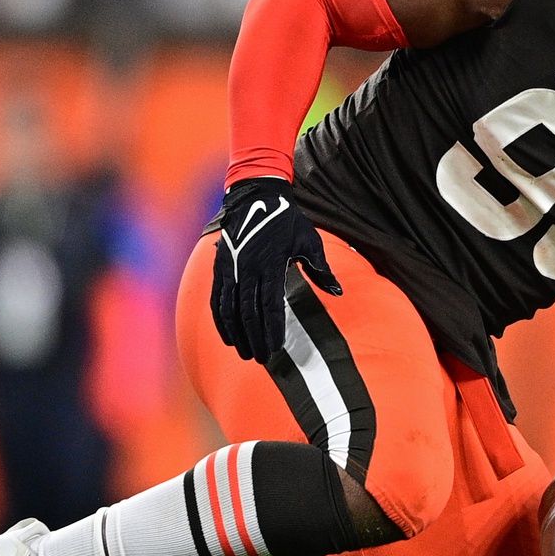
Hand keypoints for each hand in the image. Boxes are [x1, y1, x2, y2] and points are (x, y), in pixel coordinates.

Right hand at [211, 176, 340, 362]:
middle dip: (255, 338)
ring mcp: (231, 269)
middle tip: (262, 359)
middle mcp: (247, 269)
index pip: (270, 306)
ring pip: (230, 309)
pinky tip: (228, 336)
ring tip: (245, 353)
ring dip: (237, 334)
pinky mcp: (220, 267)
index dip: (272, 330)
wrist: (256, 196)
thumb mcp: (309, 241)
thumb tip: (337, 292)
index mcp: (271, 264)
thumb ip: (321, 269)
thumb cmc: (287, 220)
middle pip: (249, 313)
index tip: (276, 348)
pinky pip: (217, 299)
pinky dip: (221, 320)